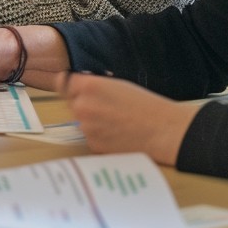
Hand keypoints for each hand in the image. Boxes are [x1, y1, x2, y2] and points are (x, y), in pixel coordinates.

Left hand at [64, 73, 198, 166]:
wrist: (164, 131)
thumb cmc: (145, 104)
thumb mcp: (117, 84)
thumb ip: (91, 85)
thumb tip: (71, 84)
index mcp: (88, 86)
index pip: (63, 82)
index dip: (71, 85)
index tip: (75, 87)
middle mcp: (82, 106)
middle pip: (72, 102)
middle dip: (84, 104)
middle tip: (109, 108)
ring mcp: (86, 127)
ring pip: (81, 121)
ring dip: (92, 121)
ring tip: (117, 122)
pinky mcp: (93, 145)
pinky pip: (90, 137)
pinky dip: (100, 136)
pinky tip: (118, 134)